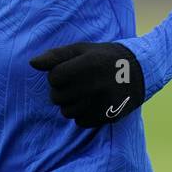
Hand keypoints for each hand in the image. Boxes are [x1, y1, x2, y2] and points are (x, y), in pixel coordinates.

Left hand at [29, 42, 144, 127]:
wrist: (139, 71)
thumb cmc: (103, 57)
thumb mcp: (81, 50)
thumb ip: (55, 56)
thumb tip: (32, 63)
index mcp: (88, 64)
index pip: (54, 78)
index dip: (57, 75)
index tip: (68, 71)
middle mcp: (96, 85)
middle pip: (57, 97)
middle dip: (61, 90)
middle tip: (76, 83)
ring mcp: (103, 102)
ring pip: (67, 112)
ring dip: (70, 104)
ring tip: (84, 93)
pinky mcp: (108, 116)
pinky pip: (80, 122)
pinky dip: (82, 114)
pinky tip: (92, 102)